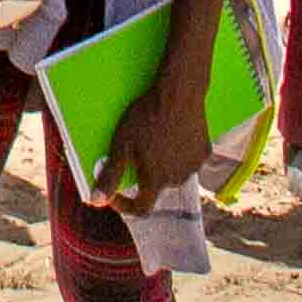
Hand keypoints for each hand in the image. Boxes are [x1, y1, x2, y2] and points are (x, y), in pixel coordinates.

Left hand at [105, 55, 219, 210]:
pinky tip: (172, 135)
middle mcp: (177, 179)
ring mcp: (193, 166)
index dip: (126, 205)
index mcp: (156, 181)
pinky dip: (180, 153)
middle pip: (157, 187)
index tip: (116, 195)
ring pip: (174, 173)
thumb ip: (110, 176)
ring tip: (155, 141)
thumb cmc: (146, 118)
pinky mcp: (204, 152)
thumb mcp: (121, 146)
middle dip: (145, 176)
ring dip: (163, 165)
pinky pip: (188, 159)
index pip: (142, 208)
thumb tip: (96, 201)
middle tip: (136, 154)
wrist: (178, 93)